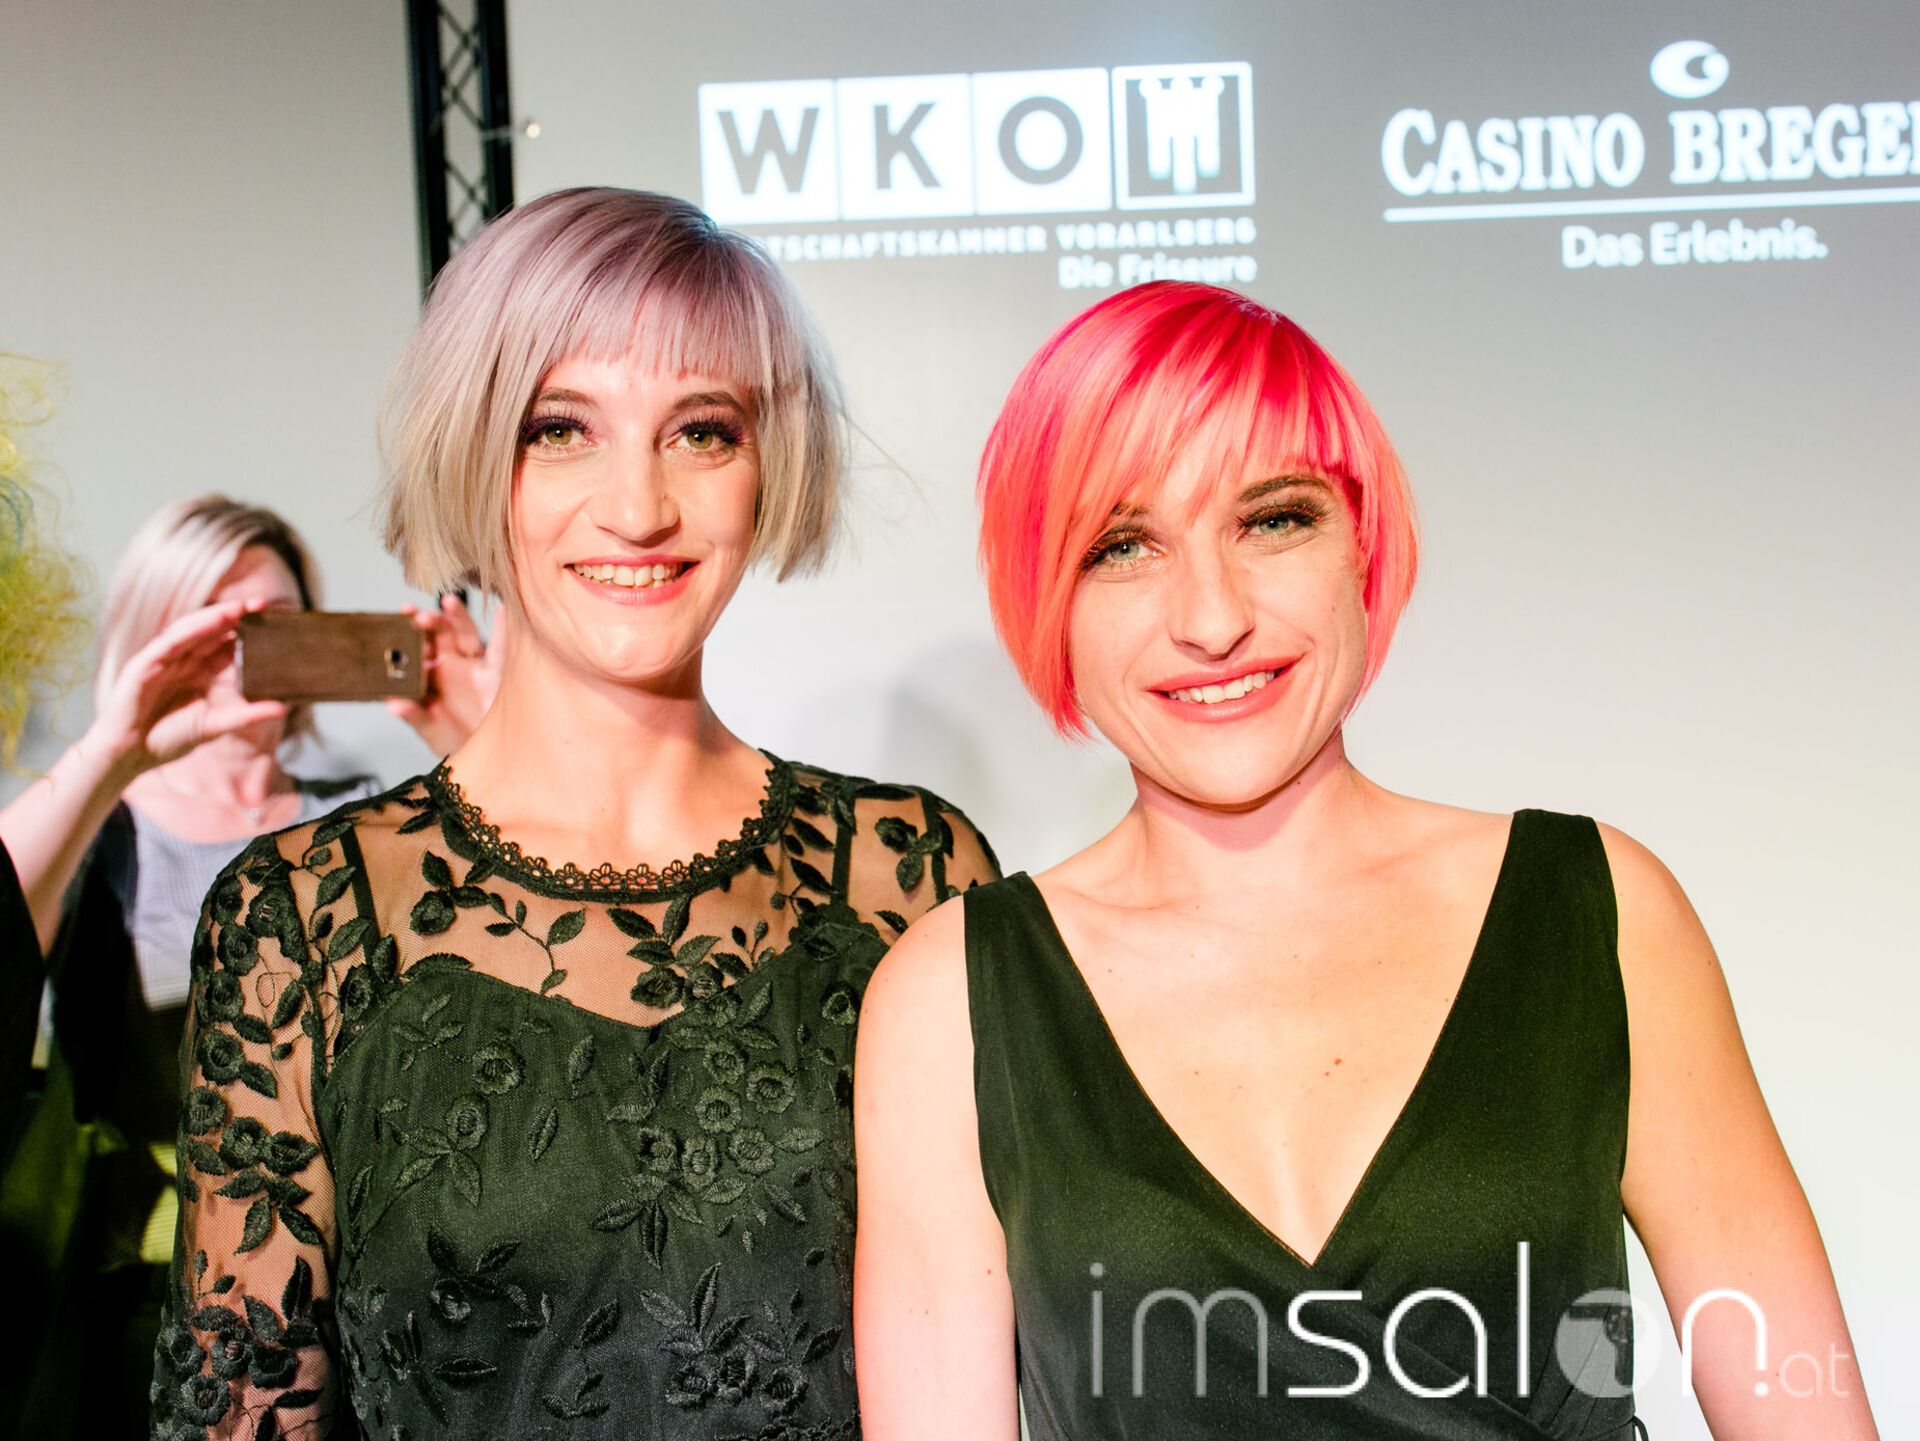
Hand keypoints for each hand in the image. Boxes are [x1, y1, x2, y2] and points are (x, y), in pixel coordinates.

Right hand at [87, 599, 288, 776]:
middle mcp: (182, 662)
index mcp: (199, 672)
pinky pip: (168, 642)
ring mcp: (162, 660)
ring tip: (239, 607)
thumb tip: (283, 707)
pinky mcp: (143, 664)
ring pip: (190, 631)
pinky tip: (208, 621)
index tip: (274, 622)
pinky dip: (189, 630)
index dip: (247, 632)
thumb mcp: (215, 726)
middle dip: (235, 616)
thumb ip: (246, 715)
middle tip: (262, 604)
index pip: (225, 645)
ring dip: (213, 616)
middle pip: (211, 632)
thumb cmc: (168, 740)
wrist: (130, 755)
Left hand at [387, 594, 504, 755]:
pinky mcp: (498, 675)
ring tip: (448, 602)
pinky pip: (501, 649)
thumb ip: (415, 716)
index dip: (407, 635)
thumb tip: (393, 705)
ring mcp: (475, 668)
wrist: (489, 755)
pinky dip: (503, 628)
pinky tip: (501, 610)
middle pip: (439, 635)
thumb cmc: (457, 742)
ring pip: (465, 635)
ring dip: (457, 618)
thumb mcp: (432, 731)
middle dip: (428, 621)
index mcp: (431, 678)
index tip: (398, 622)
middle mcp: (452, 667)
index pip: (417, 650)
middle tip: (416, 615)